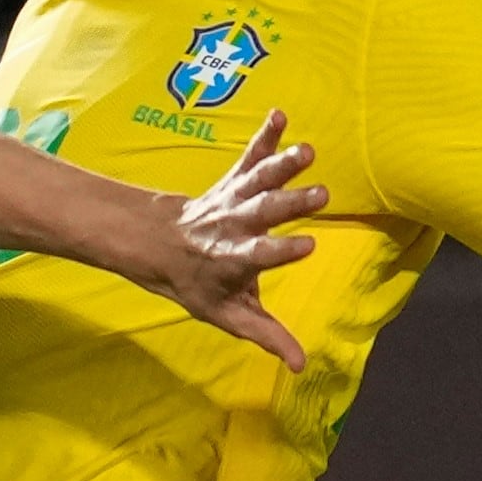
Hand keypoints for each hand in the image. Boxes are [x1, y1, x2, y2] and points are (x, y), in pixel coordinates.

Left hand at [148, 109, 324, 368]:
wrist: (160, 244)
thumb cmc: (199, 284)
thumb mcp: (227, 315)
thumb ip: (266, 335)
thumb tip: (302, 366)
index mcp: (233, 260)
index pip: (260, 255)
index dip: (281, 252)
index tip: (309, 245)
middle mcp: (233, 226)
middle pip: (264, 213)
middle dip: (291, 203)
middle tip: (322, 194)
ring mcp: (232, 200)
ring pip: (258, 181)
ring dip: (282, 165)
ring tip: (307, 150)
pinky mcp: (233, 180)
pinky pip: (249, 156)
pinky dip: (264, 135)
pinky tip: (279, 114)